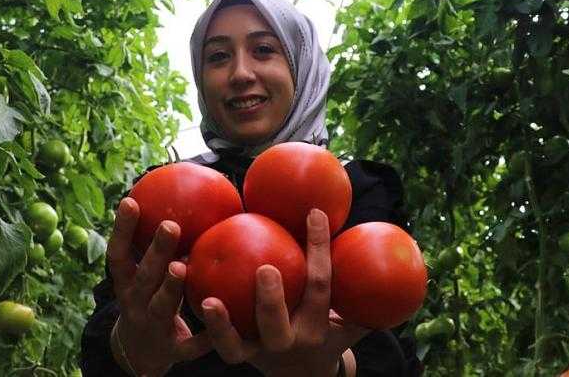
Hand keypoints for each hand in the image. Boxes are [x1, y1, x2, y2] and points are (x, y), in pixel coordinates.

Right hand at [107, 197, 211, 376]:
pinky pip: (190, 345)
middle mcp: (134, 304)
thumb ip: (157, 243)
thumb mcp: (143, 275)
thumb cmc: (148, 299)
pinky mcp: (171, 352)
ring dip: (170, 287)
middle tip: (171, 225)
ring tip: (182, 267)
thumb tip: (183, 195)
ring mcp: (151, 328)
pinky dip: (204, 335)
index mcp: (127, 284)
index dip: (123, 229)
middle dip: (155, 252)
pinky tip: (220, 320)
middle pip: (143, 277)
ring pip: (161, 307)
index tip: (131, 200)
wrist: (139, 355)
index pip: (119, 254)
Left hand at [199, 208, 368, 376]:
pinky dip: (204, 324)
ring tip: (208, 299)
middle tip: (263, 268)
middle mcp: (288, 341)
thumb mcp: (349, 320)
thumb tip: (380, 241)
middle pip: (278, 324)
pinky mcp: (237, 354)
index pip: (320, 284)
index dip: (318, 248)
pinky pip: (217, 344)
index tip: (313, 213)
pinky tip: (189, 292)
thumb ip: (360, 291)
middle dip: (272, 299)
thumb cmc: (327, 333)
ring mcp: (259, 351)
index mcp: (318, 325)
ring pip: (237, 345)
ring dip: (221, 324)